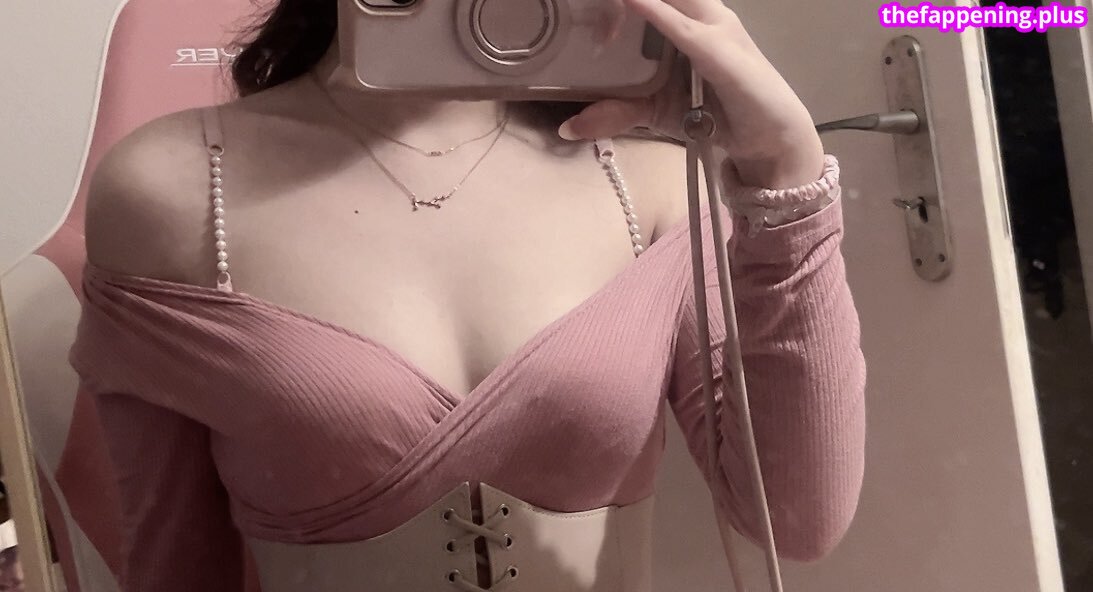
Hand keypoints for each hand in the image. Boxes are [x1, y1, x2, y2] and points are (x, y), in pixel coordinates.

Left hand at [557, 0, 824, 188]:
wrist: (766, 139)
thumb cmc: (715, 114)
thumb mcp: (654, 111)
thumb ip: (616, 111)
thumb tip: (568, 126)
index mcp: (682, 17)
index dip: (617, 1)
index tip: (577, 3)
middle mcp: (700, 13)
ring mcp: (714, 27)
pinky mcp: (722, 52)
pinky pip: (684, 28)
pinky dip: (657, 13)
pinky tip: (632, 1)